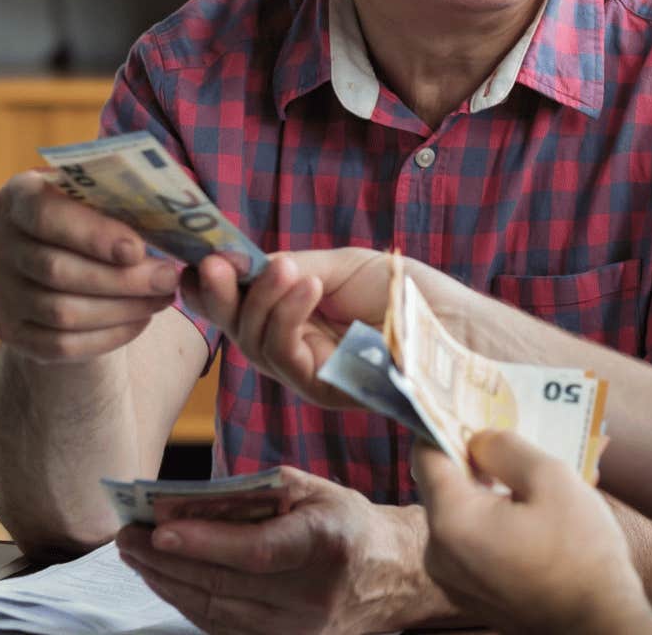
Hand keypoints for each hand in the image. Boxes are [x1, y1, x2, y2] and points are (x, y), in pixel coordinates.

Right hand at [0, 171, 180, 363]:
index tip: (137, 249)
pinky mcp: (11, 330)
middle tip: (169, 277)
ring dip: (122, 308)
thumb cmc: (96, 217)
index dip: (91, 234)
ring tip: (164, 296)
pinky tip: (142, 319)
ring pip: (61, 313)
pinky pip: (60, 345)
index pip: (45, 215)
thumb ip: (130, 196)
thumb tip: (180, 207)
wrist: (65, 258)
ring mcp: (1, 291)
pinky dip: (108, 336)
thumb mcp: (103, 195)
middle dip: (122, 279)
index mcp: (18, 197)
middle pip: (56, 271)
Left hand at [116, 466, 442, 634]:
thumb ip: (257, 492)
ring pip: (216, 612)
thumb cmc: (348, 525)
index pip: (256, 551)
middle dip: (167, 560)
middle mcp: (314, 596)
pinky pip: (223, 629)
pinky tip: (167, 581)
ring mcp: (300, 632)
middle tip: (128, 536)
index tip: (159, 530)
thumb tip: (190, 500)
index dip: (204, 543)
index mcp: (328, 543)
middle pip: (225, 584)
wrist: (394, 577)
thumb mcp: (315, 491)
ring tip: (137, 556)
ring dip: (168, 584)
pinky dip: (189, 604)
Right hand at [182, 248, 402, 408]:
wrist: (456, 324)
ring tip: (286, 269)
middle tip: (212, 263)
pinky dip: (289, 316)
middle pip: (236, 329)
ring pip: (255, 343)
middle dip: (219, 295)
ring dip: (262, 300)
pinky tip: (308, 287)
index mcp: (295, 318)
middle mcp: (295, 349)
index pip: (239, 307)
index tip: (195, 260)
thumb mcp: (341, 267)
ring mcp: (308, 374)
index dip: (211, 288)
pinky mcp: (326, 391)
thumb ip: (291, 267)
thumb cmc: (407, 292)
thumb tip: (240, 261)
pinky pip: (287, 356)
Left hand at [415, 430, 651, 634]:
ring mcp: (454, 579)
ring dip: (499, 488)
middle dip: (483, 456)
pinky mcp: (472, 594)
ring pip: (468, 513)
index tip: (469, 403)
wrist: (599, 626)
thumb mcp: (552, 479)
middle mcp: (439, 553)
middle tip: (519, 433)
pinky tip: (544, 508)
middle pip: (448, 484)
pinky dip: (503, 519)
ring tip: (545, 469)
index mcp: (451, 521)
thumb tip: (479, 439)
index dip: (446, 422)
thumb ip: (506, 448)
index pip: (426, 453)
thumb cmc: (581, 552)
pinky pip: (479, 541)